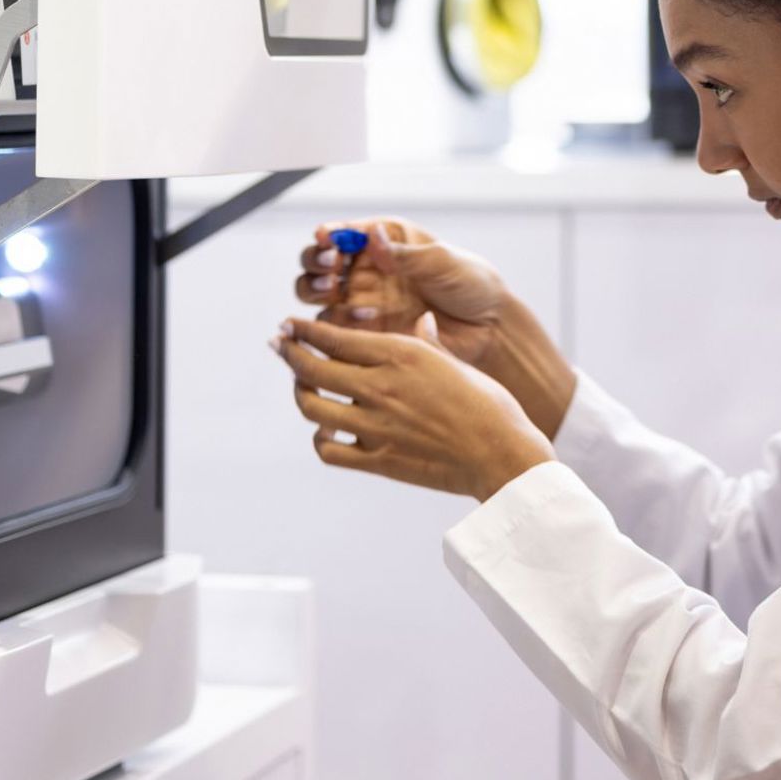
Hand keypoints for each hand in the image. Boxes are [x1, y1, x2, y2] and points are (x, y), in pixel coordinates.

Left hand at [273, 315, 555, 500]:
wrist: (501, 453)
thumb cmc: (488, 402)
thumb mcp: (457, 361)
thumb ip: (429, 342)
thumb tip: (422, 320)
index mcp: (400, 355)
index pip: (334, 337)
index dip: (304, 330)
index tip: (289, 324)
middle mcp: (380, 386)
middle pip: (312, 368)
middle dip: (289, 353)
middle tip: (279, 345)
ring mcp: (375, 425)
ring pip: (312, 407)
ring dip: (301, 393)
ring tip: (302, 386)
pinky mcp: (377, 459)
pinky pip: (329, 449)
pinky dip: (320, 437)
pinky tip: (325, 429)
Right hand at [297, 218, 506, 364]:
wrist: (489, 329)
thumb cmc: (471, 284)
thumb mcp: (443, 261)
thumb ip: (405, 254)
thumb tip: (371, 236)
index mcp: (385, 239)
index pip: (344, 231)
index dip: (329, 234)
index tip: (328, 239)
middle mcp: (367, 268)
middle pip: (318, 262)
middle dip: (317, 263)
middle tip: (332, 269)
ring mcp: (362, 300)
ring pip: (316, 295)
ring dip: (317, 292)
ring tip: (338, 292)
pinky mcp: (365, 332)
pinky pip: (333, 329)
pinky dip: (334, 323)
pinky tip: (362, 318)